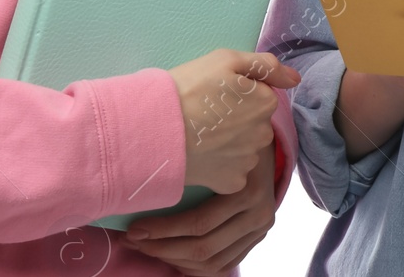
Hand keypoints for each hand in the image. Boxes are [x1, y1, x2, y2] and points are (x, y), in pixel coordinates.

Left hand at [119, 141, 275, 275]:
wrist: (270, 146)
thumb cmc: (234, 140)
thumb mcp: (217, 148)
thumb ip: (192, 167)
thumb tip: (144, 183)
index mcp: (248, 191)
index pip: (199, 222)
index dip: (163, 230)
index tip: (134, 229)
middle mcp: (258, 216)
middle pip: (204, 248)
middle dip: (162, 249)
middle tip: (133, 241)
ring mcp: (259, 231)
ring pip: (212, 263)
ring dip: (174, 261)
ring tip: (148, 249)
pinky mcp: (256, 240)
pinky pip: (223, 267)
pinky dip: (195, 268)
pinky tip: (173, 259)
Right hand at [166, 48, 298, 193]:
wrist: (157, 129)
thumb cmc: (190, 88)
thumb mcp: (226, 59)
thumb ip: (266, 66)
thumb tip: (294, 78)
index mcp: (266, 102)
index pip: (260, 94)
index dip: (238, 92)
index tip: (216, 93)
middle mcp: (264, 134)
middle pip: (254, 122)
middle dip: (237, 117)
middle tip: (207, 112)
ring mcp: (249, 160)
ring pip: (244, 146)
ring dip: (230, 141)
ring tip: (203, 133)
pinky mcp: (233, 182)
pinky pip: (233, 170)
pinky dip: (221, 163)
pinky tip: (203, 153)